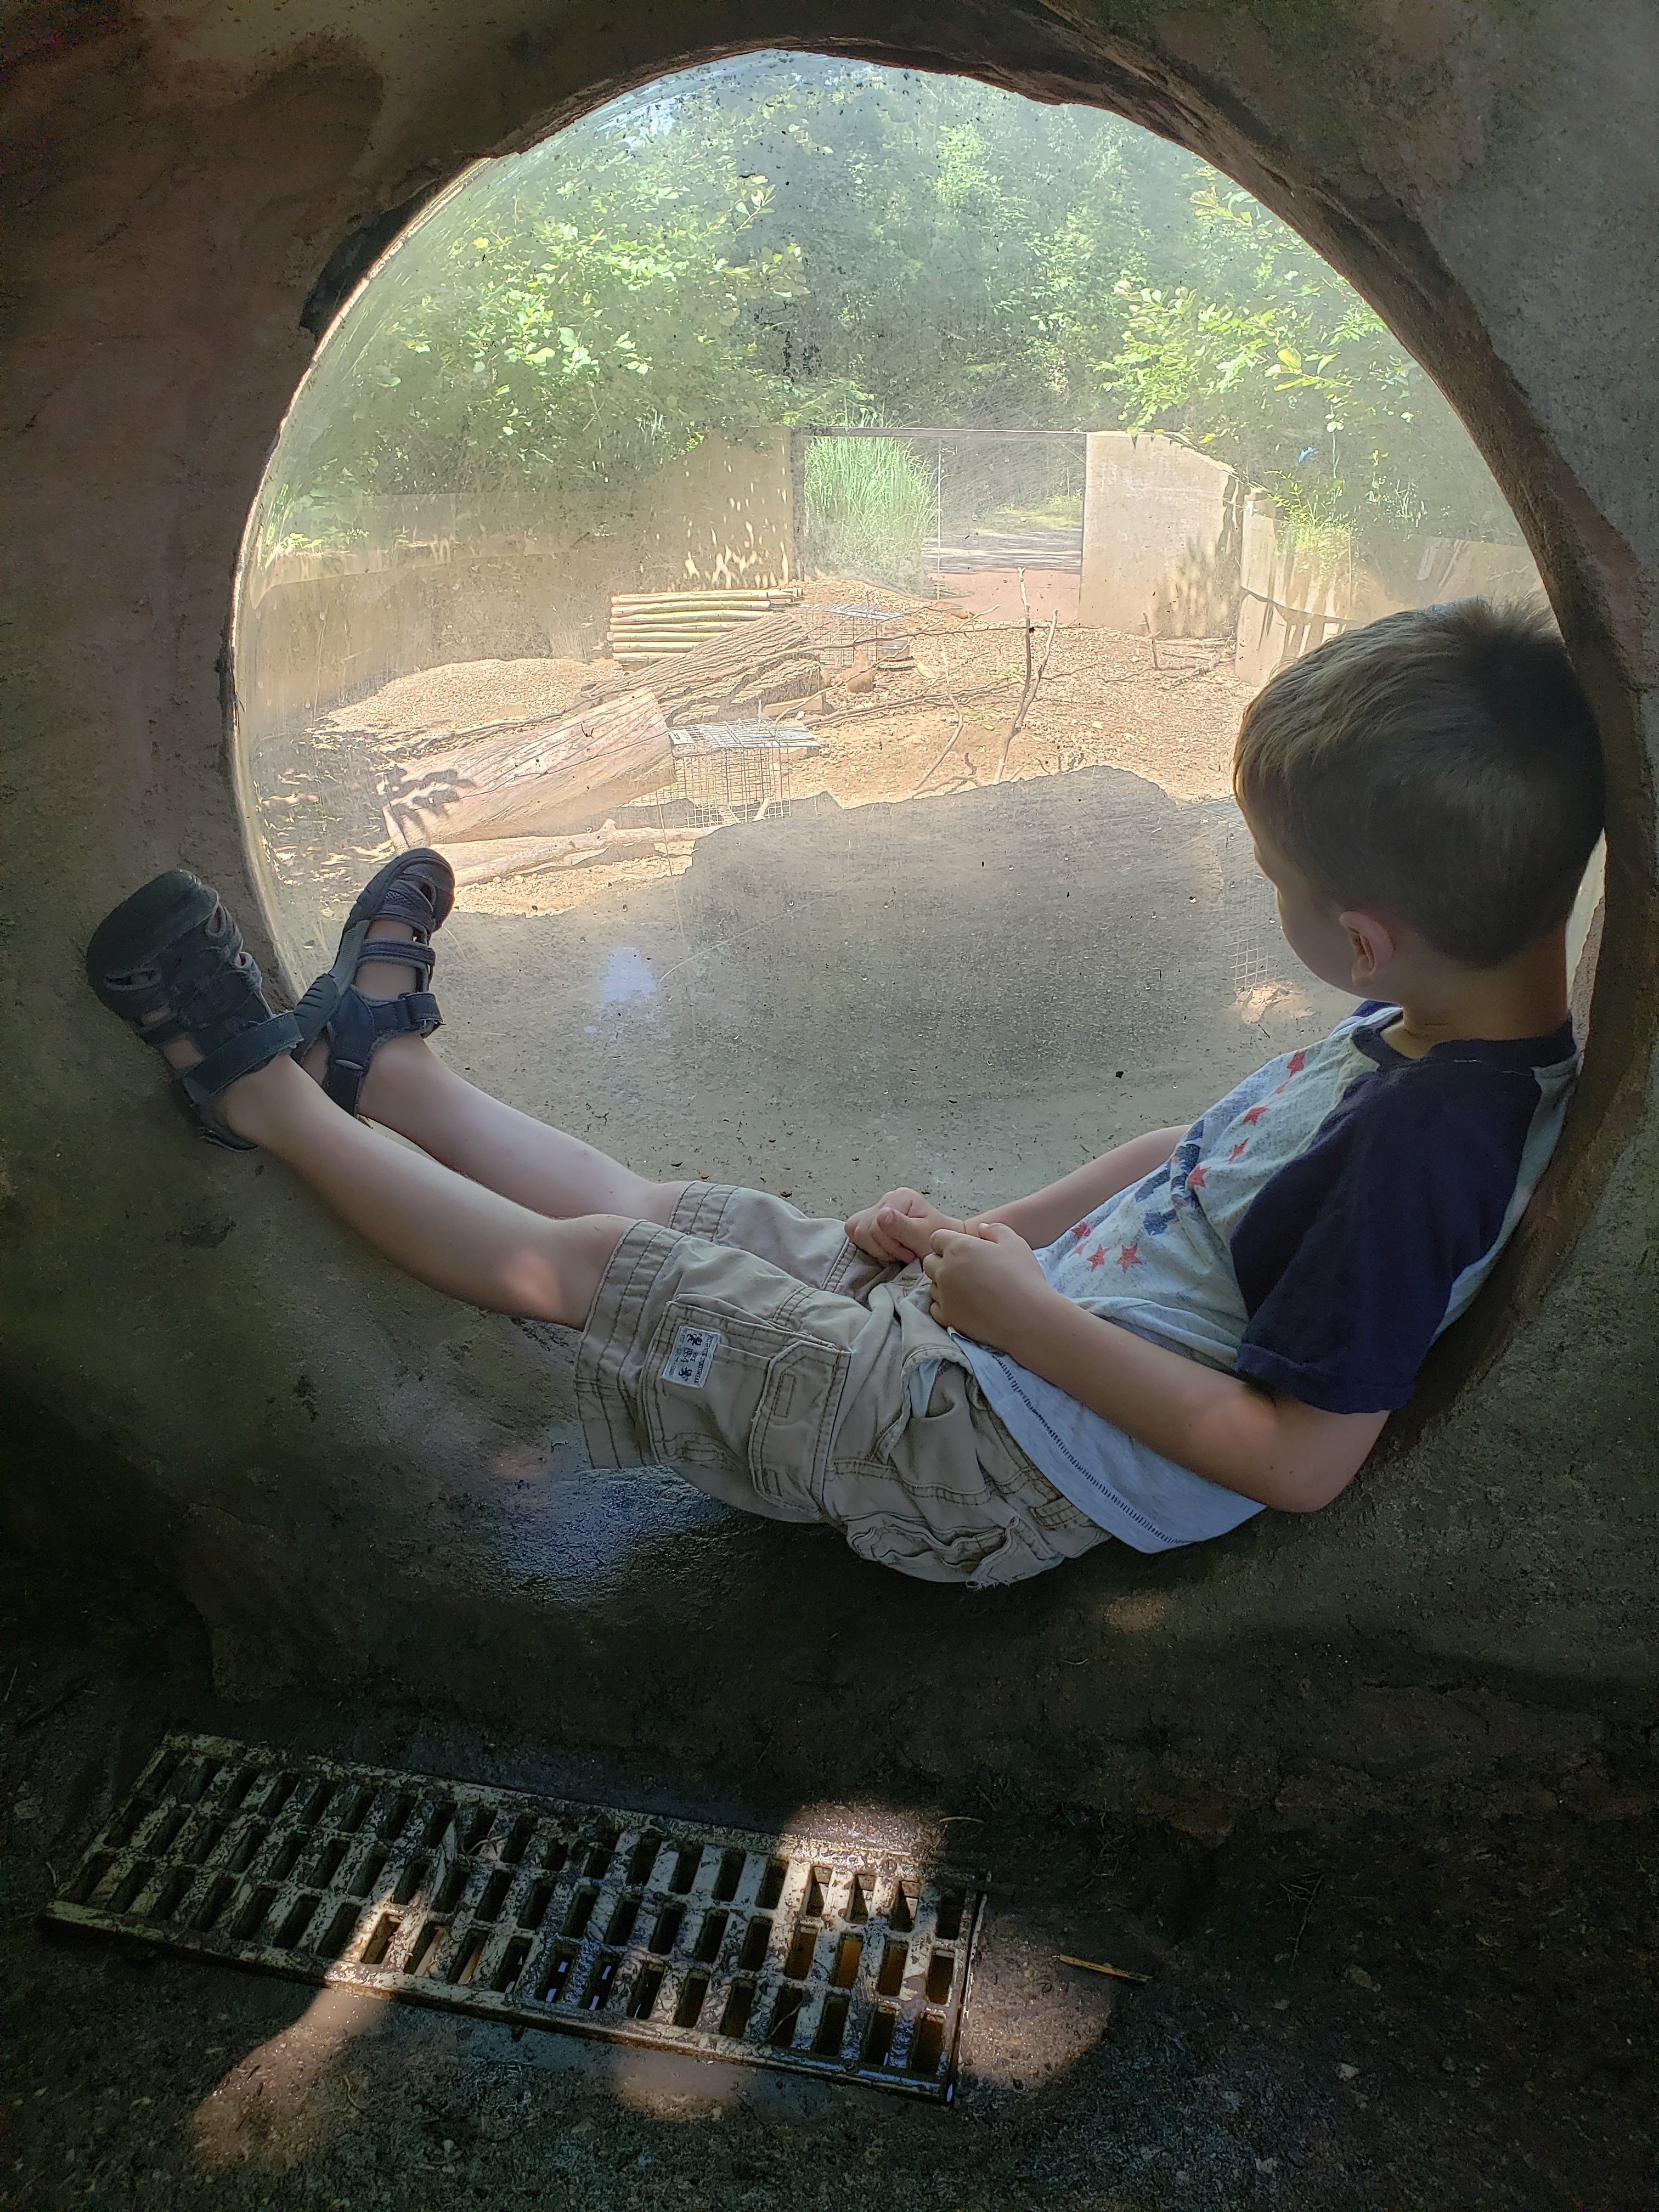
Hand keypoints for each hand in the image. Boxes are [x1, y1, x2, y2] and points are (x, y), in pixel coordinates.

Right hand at [844, 1187, 965, 1263]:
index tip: (909, 1252)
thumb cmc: (937, 1241)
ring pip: (856, 1230)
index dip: (889, 1244)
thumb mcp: (924, 1236)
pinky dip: (869, 1245)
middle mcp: (887, 1199)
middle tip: (904, 1252)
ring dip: (876, 1248)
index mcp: (900, 1197)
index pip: (875, 1224)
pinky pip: (856, 1233)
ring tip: (897, 1251)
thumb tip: (881, 1215)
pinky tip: (886, 1248)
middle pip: (862, 1227)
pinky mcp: (872, 1220)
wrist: (943, 1246)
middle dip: (882, 1247)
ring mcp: (878, 1209)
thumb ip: (902, 1227)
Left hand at [922, 1221, 1051, 1347]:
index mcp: (958, 1248)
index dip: (949, 1242)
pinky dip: (945, 1304)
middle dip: (942, 1262)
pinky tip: (964, 1304)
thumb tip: (981, 1228)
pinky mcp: (947, 1317)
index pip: (936, 1238)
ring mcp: (944, 1296)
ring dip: (944, 1284)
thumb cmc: (1022, 1276)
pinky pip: (935, 1307)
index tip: (963, 1249)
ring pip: (932, 1285)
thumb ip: (994, 1229)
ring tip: (967, 1288)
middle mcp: (945, 1270)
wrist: (1027, 1317)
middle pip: (929, 1261)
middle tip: (965, 1268)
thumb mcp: (1014, 1243)